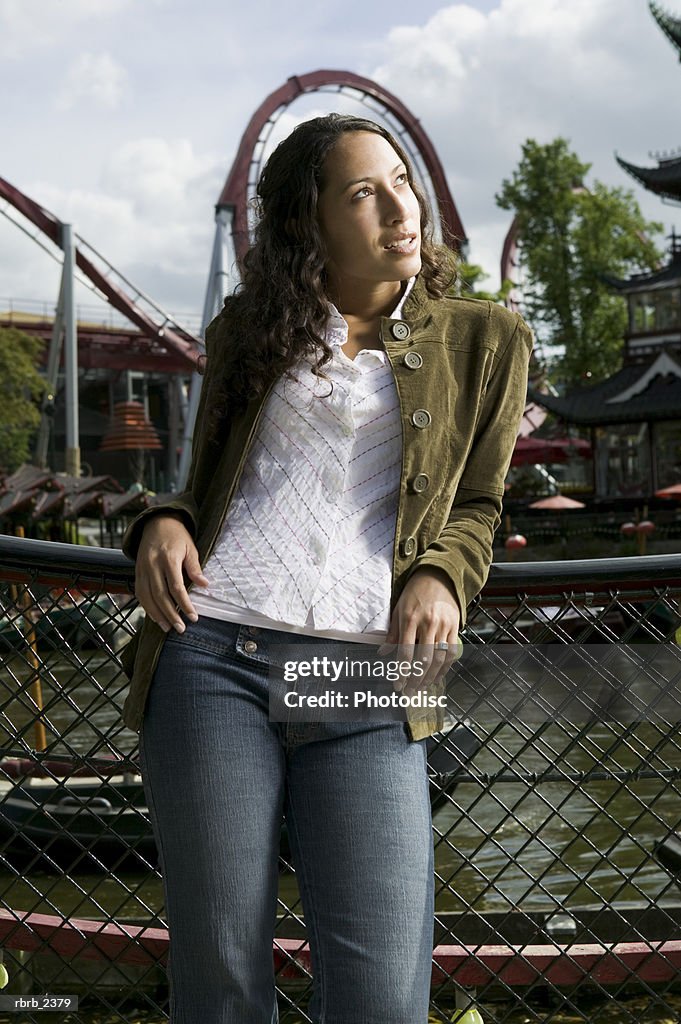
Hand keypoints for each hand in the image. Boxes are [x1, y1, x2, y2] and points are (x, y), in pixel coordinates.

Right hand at [134, 515, 208, 632]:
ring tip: (168, 627)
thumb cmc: (177, 536)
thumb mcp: (191, 548)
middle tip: (180, 628)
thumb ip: (195, 568)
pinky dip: (147, 607)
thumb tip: (205, 585)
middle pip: (160, 595)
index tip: (193, 617)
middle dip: (170, 614)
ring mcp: (142, 569)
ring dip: (157, 614)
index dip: (184, 604)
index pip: (176, 587)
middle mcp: (152, 564)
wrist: (156, 522)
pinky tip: (156, 617)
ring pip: (147, 597)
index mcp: (168, 558)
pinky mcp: (137, 572)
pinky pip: (140, 593)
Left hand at [379, 567, 460, 690]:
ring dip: (430, 677)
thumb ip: (393, 633)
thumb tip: (382, 653)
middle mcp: (428, 623)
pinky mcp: (455, 626)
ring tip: (421, 688)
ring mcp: (444, 625)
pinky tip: (437, 676)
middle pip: (423, 659)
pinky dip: (445, 667)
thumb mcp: (399, 609)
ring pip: (438, 659)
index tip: (397, 685)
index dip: (401, 672)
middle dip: (415, 680)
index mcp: (410, 619)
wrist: (438, 577)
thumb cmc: (414, 594)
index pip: (405, 652)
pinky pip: (452, 652)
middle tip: (409, 692)